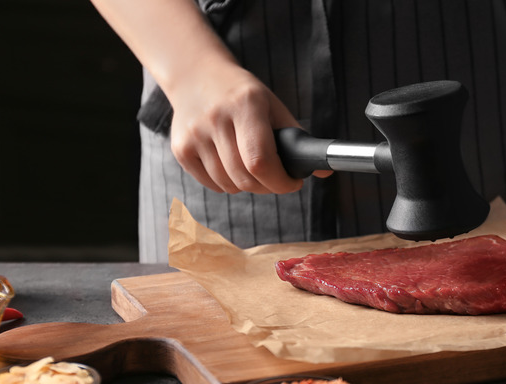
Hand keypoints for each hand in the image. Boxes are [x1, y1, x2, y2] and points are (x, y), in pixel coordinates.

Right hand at [169, 63, 330, 194]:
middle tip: (276, 177)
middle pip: (246, 178)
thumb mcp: (274, 106)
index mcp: (246, 105)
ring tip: (252, 167)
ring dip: (248, 185)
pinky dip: (227, 183)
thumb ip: (298, 139)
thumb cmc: (244, 96)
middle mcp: (216, 119)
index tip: (293, 182)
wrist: (196, 77)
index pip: (260, 161)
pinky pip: (212, 185)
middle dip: (269, 186)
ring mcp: (194, 135)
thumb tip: (325, 172)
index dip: (281, 181)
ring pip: (229, 186)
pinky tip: (231, 164)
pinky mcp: (180, 149)